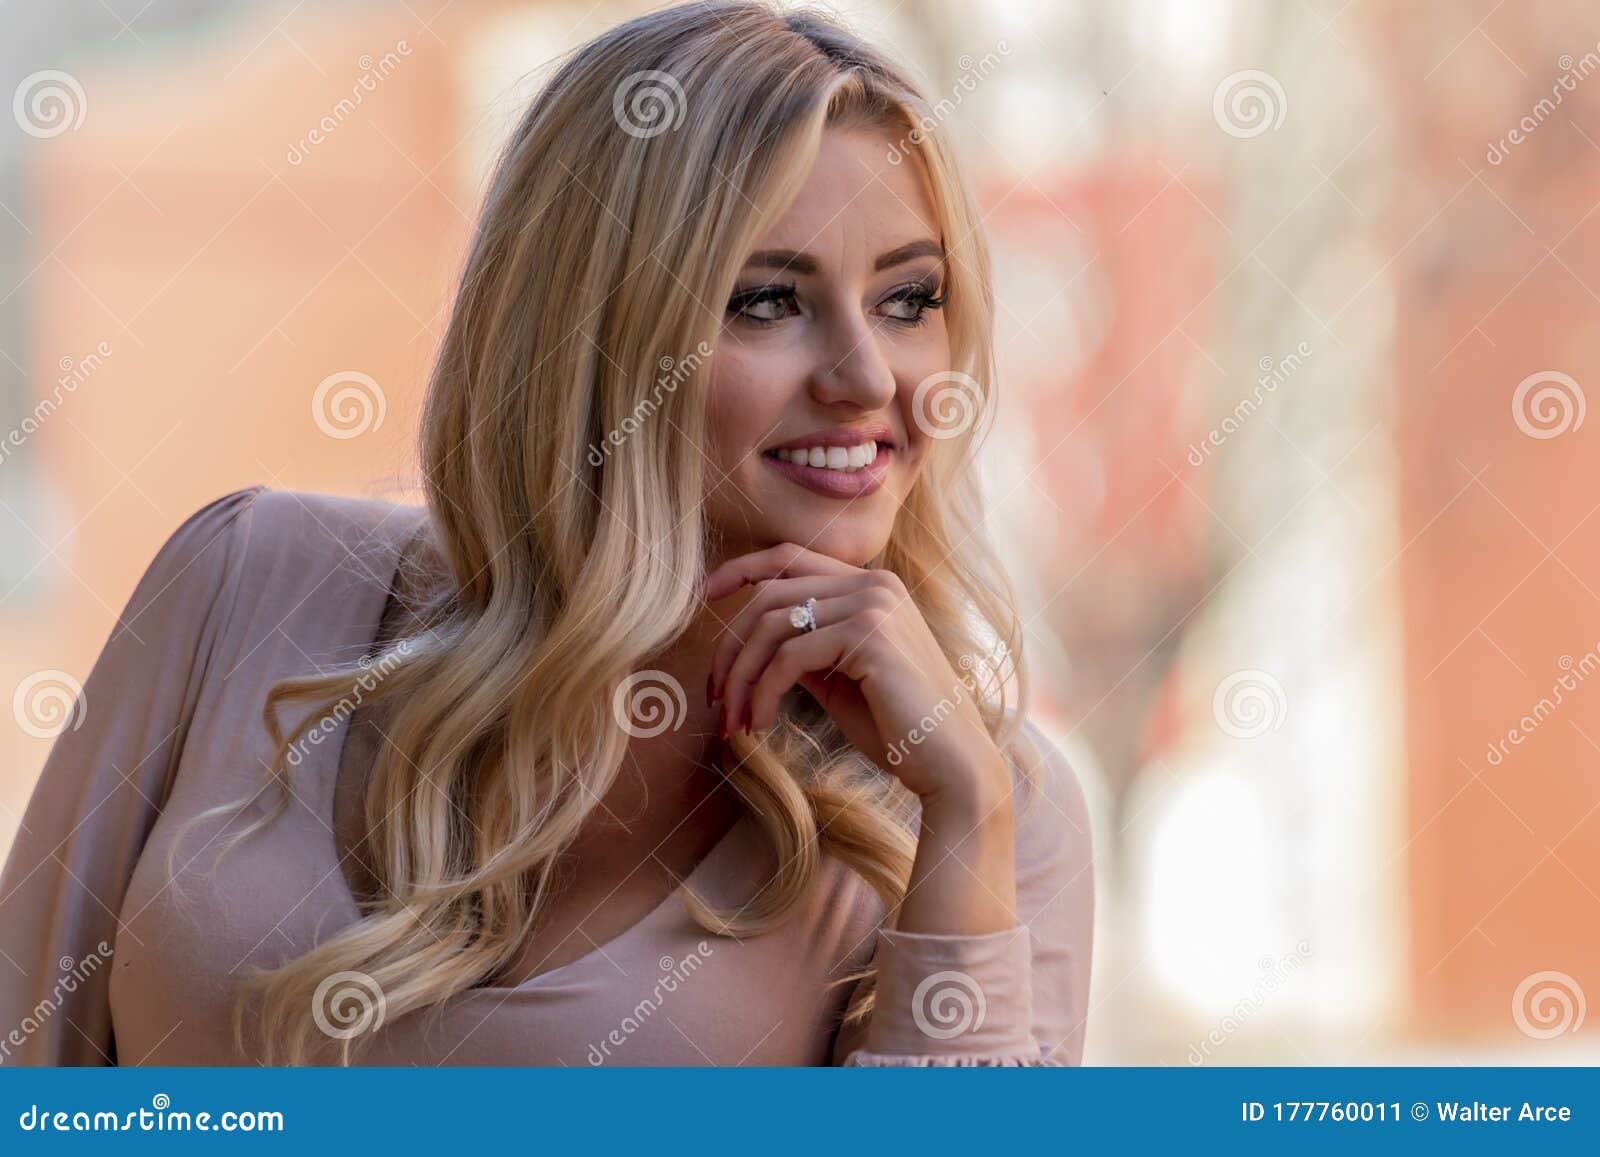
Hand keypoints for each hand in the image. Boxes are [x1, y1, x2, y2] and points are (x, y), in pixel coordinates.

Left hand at [701, 542, 1009, 806]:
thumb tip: (753, 645)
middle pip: (770, 592)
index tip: (700, 595)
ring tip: (733, 721)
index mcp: (872, 586)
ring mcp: (874, 604)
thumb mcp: (840, 679)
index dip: (738, 569)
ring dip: (741, 677)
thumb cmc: (896, 727)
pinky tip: (760, 723)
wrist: (950, 764)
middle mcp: (874, 584)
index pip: (789, 557)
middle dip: (730, 646)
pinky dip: (763, 692)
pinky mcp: (869, 635)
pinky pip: (788, 657)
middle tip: (714, 696)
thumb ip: (805, 650)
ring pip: (772, 625)